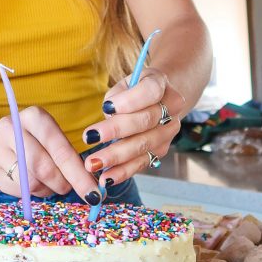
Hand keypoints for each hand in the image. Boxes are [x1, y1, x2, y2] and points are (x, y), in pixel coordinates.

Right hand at [0, 106, 100, 200]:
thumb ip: (70, 159)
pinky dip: (30, 194)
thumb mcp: (53, 140)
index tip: (93, 193)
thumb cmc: (35, 143)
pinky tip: (30, 184)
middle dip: (61, 183)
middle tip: (67, 188)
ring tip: (47, 183)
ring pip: (29, 183)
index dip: (78, 174)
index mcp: (34, 116)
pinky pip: (16, 192)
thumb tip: (92, 188)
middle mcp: (10, 127)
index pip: (60, 148)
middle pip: (42, 167)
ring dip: (46, 190)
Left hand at [80, 68, 184, 183]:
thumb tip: (109, 118)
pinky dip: (123, 171)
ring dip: (116, 156)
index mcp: (160, 84)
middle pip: (145, 121)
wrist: (158, 100)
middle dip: (115, 130)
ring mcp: (169, 131)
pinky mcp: (162, 150)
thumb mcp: (123, 86)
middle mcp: (171, 108)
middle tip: (89, 137)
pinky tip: (106, 178)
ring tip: (93, 163)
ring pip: (144, 144)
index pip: (150, 91)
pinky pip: (142, 162)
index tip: (106, 108)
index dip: (129, 101)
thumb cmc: (133, 91)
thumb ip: (116, 99)